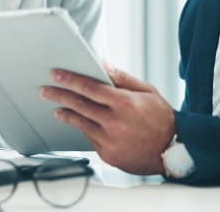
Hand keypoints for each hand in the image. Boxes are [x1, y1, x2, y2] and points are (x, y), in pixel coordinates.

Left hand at [39, 64, 175, 174]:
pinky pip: (89, 138)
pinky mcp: (108, 154)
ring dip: (65, 114)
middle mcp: (114, 122)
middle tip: (45, 90)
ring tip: (56, 107)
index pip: (89, 88)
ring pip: (80, 123)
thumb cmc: (161, 118)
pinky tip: (78, 121)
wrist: (173, 150)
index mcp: (123, 103)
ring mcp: (109, 141)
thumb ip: (121, 78)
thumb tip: (102, 64)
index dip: (70, 80)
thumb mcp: (146, 90)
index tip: (56, 74)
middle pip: (79, 105)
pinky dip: (83, 128)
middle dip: (59, 95)